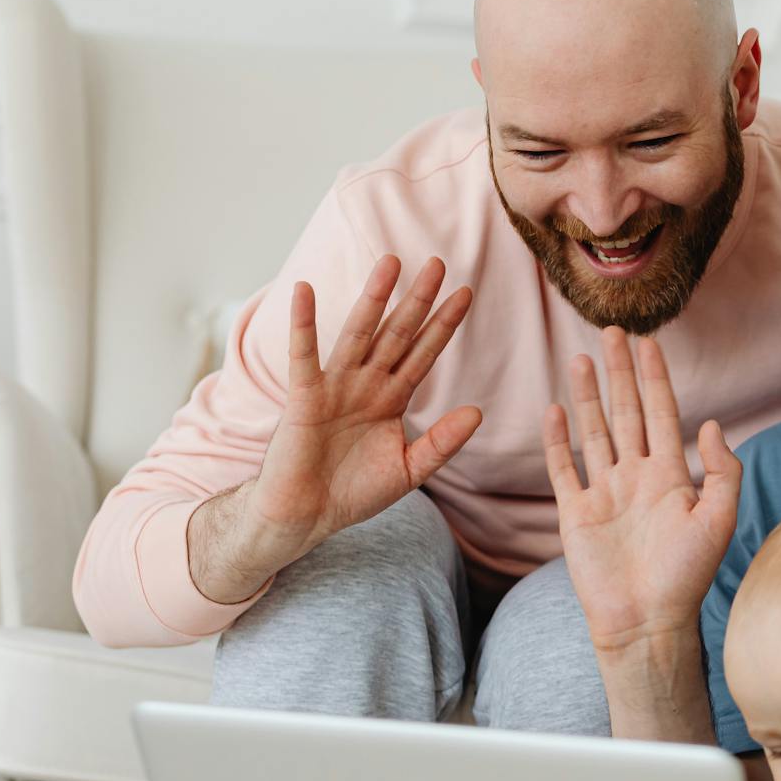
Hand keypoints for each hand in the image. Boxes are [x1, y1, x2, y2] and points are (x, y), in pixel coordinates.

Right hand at [231, 255, 481, 574]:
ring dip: (374, 299)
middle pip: (397, 334)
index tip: (466, 293)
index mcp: (391, 399)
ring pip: (359, 335)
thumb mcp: (408, 470)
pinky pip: (304, 356)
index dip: (443, 325)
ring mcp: (335, 387)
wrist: (306, 517)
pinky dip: (302, 324)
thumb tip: (477, 412)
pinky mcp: (304, 398)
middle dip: (418, 300)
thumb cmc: (353, 493)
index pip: (423, 354)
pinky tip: (304, 291)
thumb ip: (441, 443)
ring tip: (391, 263)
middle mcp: (365, 385)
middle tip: (439, 263)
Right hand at [542, 327, 741, 654]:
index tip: (648, 341)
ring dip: (589, 395)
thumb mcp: (719, 520)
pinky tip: (555, 410)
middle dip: (620, 372)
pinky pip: (564, 469)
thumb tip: (712, 423)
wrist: (646, 623)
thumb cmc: (687, 577)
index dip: (655, 376)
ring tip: (580, 358)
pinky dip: (558, 440)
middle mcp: (636, 477)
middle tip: (611, 331)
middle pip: (625, 411)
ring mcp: (604, 493)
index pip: (661, 412)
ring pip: (594, 432)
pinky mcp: (577, 514)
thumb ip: (721, 470)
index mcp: (670, 475)